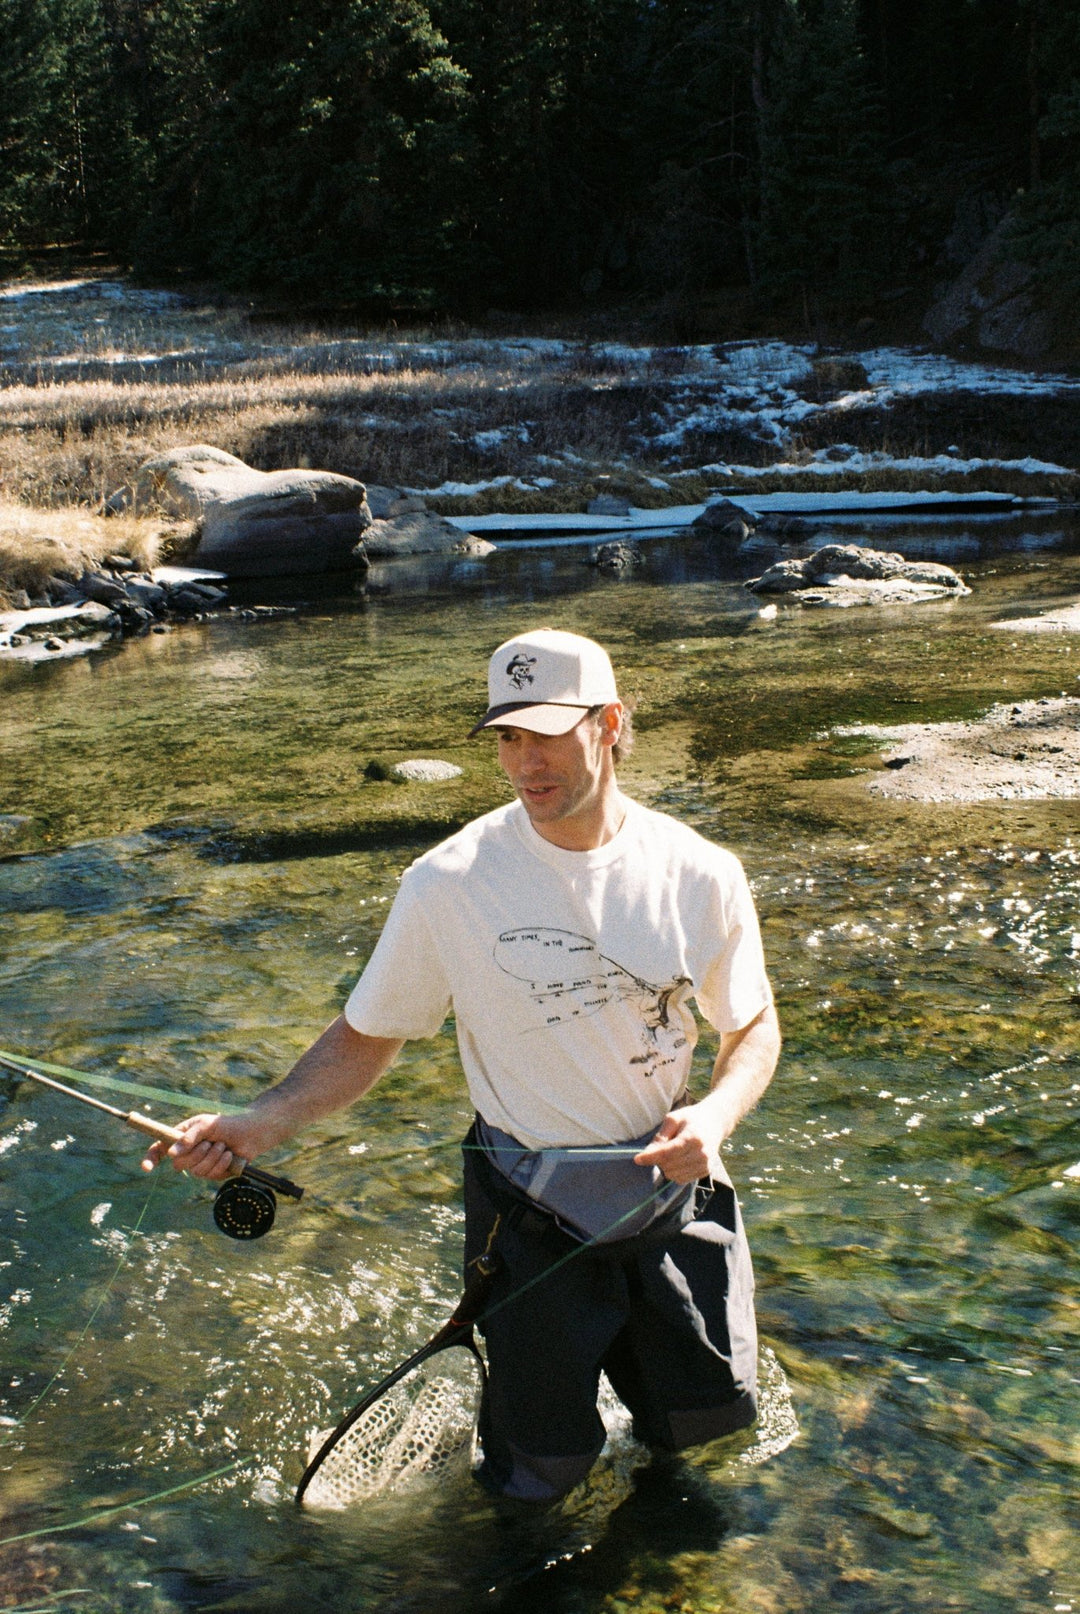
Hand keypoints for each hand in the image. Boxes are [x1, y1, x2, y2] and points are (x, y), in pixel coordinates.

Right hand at [140, 1112, 268, 1180]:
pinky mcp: (212, 1174)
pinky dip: (221, 1163)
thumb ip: (189, 1137)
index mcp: (180, 1138)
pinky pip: (210, 1175)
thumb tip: (172, 1154)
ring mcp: (199, 1165)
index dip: (151, 1159)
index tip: (146, 1168)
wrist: (249, 1134)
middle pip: (178, 1164)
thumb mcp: (205, 1124)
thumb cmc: (225, 1125)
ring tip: (222, 1146)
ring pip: (196, 1171)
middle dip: (196, 1153)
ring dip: (212, 1156)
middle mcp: (187, 1153)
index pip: (159, 1150)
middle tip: (210, 1142)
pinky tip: (229, 1155)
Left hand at [633, 1100, 722, 1183]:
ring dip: (666, 1167)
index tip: (637, 1159)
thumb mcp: (673, 1119)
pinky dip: (675, 1172)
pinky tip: (679, 1160)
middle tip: (661, 1147)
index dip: (650, 1157)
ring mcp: (705, 1165)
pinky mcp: (705, 1172)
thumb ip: (660, 1136)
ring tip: (672, 1152)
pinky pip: (681, 1179)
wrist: (715, 1123)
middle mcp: (701, 1154)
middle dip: (659, 1159)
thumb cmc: (691, 1118)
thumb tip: (646, 1154)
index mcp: (693, 1138)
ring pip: (674, 1175)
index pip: (667, 1153)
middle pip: (669, 1165)